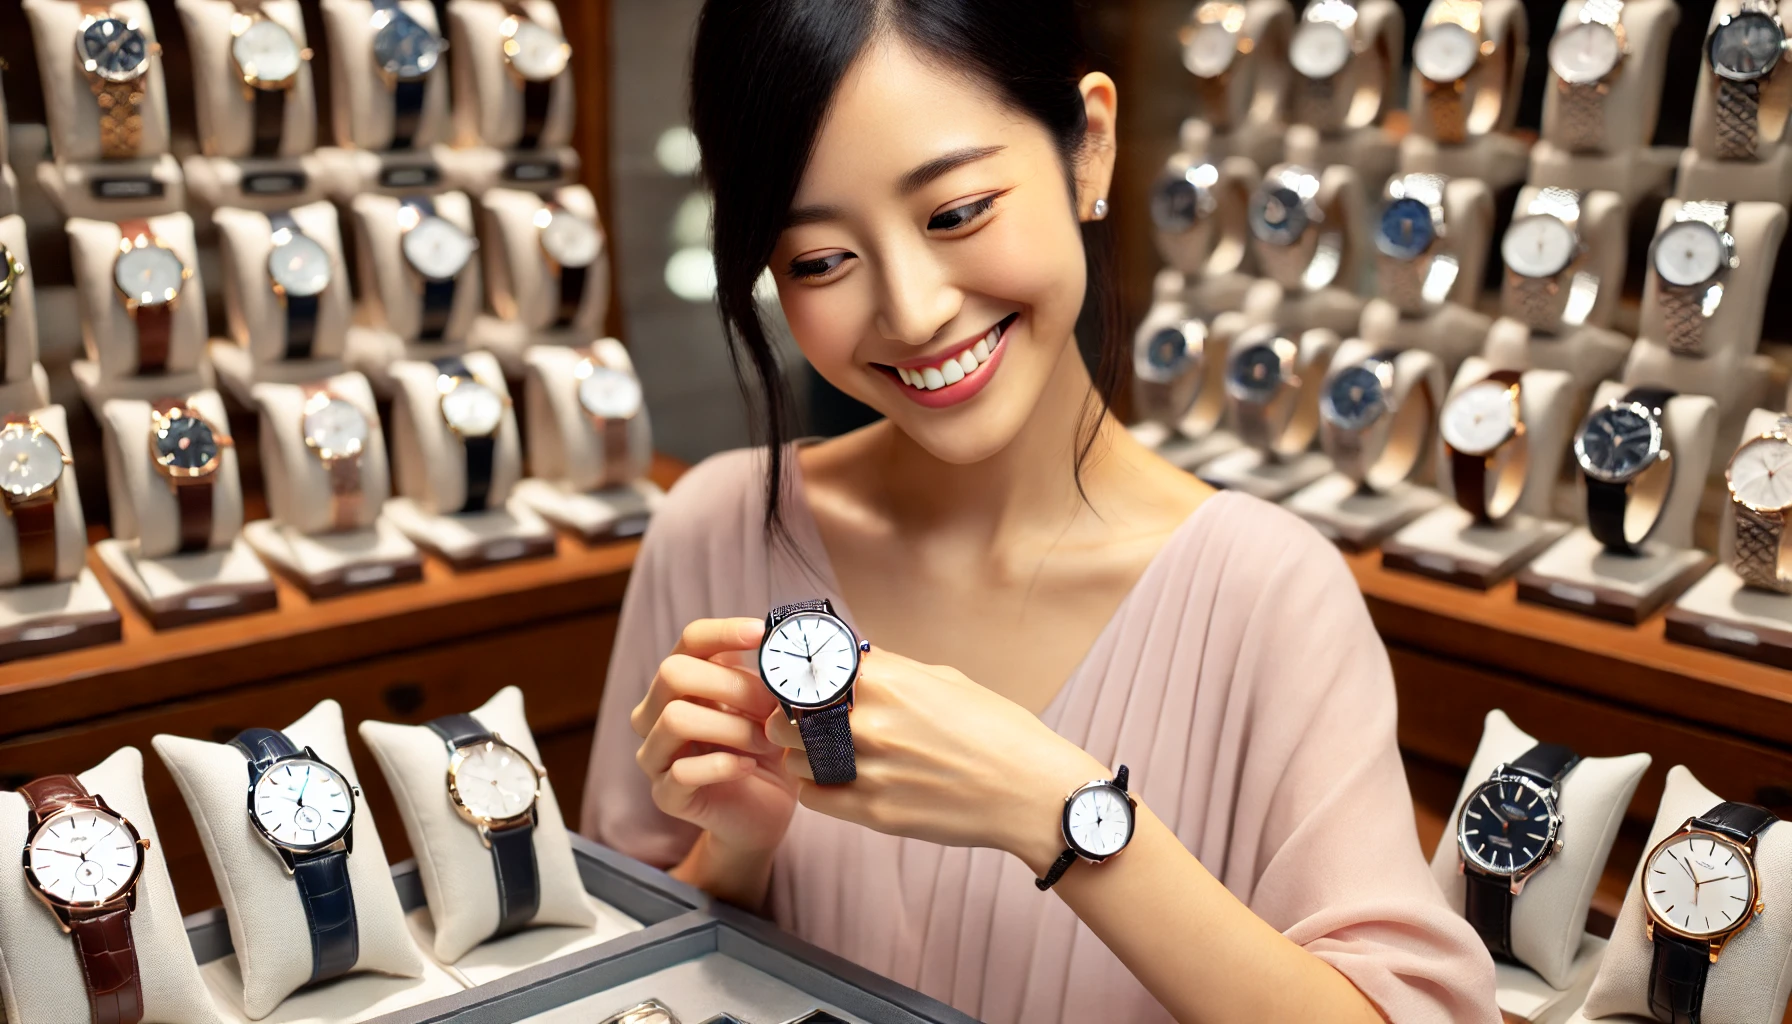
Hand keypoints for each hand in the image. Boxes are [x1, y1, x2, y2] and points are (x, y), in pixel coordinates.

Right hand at [630, 618, 798, 858]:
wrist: (763, 813)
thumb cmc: (765, 752)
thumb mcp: (769, 709)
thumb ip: (767, 678)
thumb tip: (788, 647)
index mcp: (683, 682)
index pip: (691, 639)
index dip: (725, 631)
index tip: (763, 633)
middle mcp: (656, 712)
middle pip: (674, 673)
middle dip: (731, 685)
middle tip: (771, 706)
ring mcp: (655, 754)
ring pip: (675, 719)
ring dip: (732, 727)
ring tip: (766, 742)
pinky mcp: (665, 794)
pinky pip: (682, 772)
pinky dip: (723, 765)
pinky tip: (749, 767)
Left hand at [767, 646, 1108, 874]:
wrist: (1032, 792)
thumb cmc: (999, 731)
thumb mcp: (948, 680)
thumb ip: (892, 671)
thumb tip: (854, 661)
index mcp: (887, 680)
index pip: (806, 670)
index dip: (796, 677)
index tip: (798, 684)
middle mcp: (869, 722)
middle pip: (784, 717)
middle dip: (787, 719)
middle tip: (803, 724)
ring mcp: (868, 770)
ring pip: (793, 760)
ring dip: (801, 756)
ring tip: (823, 755)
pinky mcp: (873, 813)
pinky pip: (812, 797)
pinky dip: (816, 789)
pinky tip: (836, 783)